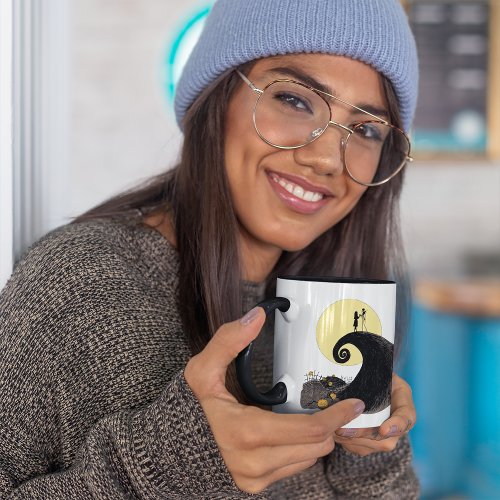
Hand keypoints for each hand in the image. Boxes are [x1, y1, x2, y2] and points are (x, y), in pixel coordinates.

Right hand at [184, 307, 365, 493]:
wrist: (170, 449)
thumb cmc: (189, 407)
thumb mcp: (202, 370)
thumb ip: (228, 340)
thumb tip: (258, 316)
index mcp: (245, 433)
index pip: (309, 431)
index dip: (336, 416)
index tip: (354, 403)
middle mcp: (253, 463)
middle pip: (316, 446)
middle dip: (327, 425)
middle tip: (332, 404)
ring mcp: (254, 478)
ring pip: (308, 459)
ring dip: (314, 438)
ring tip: (309, 416)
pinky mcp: (255, 486)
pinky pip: (294, 468)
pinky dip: (299, 449)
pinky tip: (289, 432)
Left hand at [334, 374, 415, 456]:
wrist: (371, 385)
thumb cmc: (376, 376)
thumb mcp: (381, 371)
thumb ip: (376, 373)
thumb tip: (357, 365)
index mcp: (404, 404)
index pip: (406, 418)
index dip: (396, 426)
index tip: (384, 429)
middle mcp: (398, 425)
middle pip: (385, 439)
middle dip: (362, 435)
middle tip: (343, 429)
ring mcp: (385, 437)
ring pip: (370, 446)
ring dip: (351, 439)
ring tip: (334, 429)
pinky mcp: (371, 444)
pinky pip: (359, 448)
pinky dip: (346, 441)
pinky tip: (334, 432)